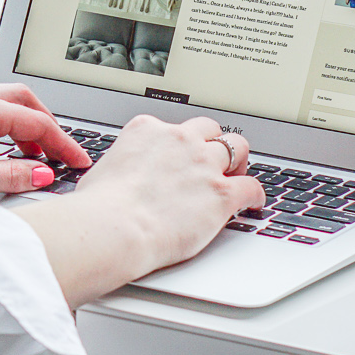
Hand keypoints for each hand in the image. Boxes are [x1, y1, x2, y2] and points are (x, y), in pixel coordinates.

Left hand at [0, 84, 90, 207]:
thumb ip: (10, 176)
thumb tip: (41, 174)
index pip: (38, 123)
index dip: (64, 145)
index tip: (79, 162)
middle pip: (24, 102)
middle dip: (46, 126)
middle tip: (59, 152)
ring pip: (1, 107)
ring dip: (20, 128)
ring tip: (27, 158)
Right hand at [10, 115, 262, 305]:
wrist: (113, 227)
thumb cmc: (98, 207)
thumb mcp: (101, 172)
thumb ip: (121, 169)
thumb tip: (117, 180)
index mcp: (146, 131)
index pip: (170, 126)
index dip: (178, 143)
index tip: (179, 154)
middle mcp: (178, 140)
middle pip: (209, 129)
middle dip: (213, 143)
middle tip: (214, 160)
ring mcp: (202, 164)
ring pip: (237, 148)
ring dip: (239, 161)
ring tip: (238, 174)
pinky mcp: (221, 192)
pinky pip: (252, 186)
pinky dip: (256, 194)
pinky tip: (254, 202)